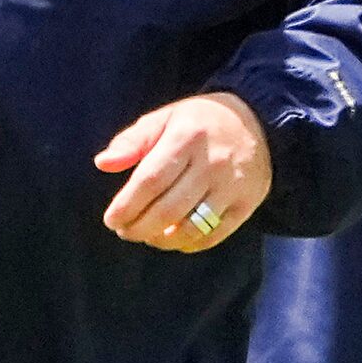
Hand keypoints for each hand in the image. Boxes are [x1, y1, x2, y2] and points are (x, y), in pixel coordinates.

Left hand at [96, 91, 271, 252]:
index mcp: (186, 137)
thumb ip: (132, 141)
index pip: (151, 180)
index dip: (127, 205)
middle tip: (125, 231)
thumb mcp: (165, 119)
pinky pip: (214, 235)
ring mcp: (232, 186)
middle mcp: (212, 163)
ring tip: (147, 236)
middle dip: (140, 227)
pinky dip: (189, 244)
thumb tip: (102, 163)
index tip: (111, 219)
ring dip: (162, 240)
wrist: (259, 122)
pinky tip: (173, 239)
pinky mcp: (246, 203)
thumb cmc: (199, 122)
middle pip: (169, 209)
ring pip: (191, 227)